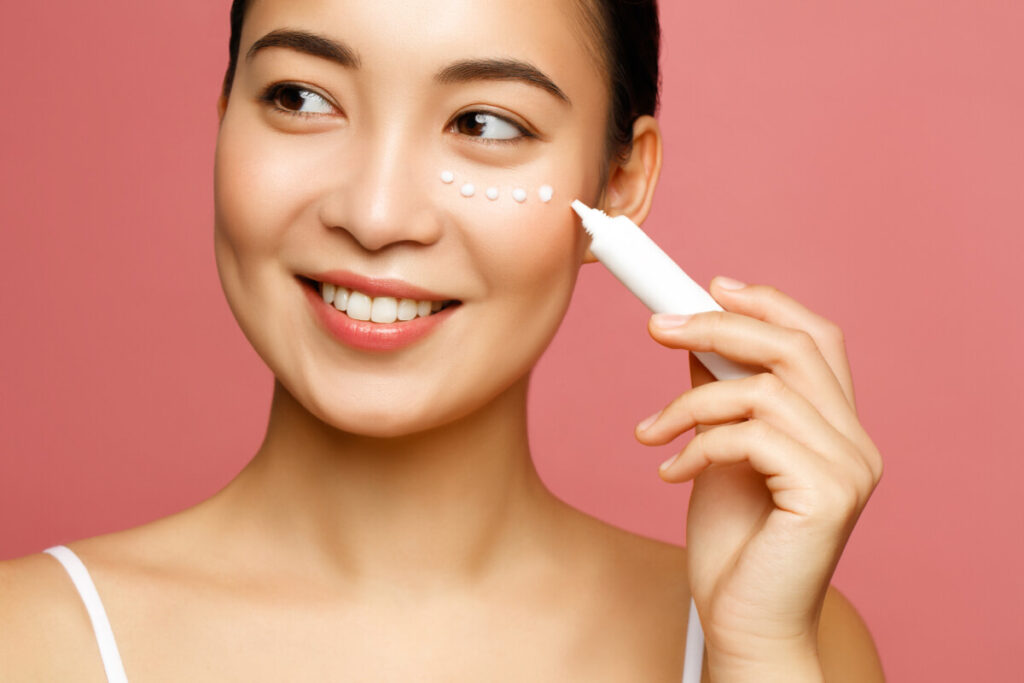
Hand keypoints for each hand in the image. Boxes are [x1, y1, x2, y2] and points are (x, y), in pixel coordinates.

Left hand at [634, 276, 882, 677]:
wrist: (744, 621)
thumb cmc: (735, 544)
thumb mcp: (720, 452)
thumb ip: (723, 397)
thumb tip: (696, 340)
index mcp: (835, 426)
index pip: (818, 338)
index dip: (767, 303)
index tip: (710, 287)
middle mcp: (855, 442)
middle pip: (793, 347)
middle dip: (717, 327)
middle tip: (655, 328)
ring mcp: (849, 468)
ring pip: (764, 390)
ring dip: (690, 403)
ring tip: (651, 433)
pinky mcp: (828, 494)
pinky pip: (752, 435)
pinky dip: (699, 444)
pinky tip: (670, 472)